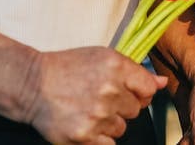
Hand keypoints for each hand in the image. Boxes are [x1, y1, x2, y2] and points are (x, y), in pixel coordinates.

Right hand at [21, 46, 166, 144]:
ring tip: (88, 110)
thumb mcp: (102, 58)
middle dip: (121, 107)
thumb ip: (134, 71)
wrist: (32, 84)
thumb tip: (161, 83)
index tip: (127, 92)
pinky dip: (100, 138)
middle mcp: (109, 90)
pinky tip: (87, 125)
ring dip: (109, 123)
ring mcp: (97, 115)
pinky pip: (109, 144)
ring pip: (122, 128)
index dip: (140, 92)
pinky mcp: (85, 136)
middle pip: (136, 110)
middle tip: (99, 99)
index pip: (149, 89)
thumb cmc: (67, 68)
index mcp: (116, 67)